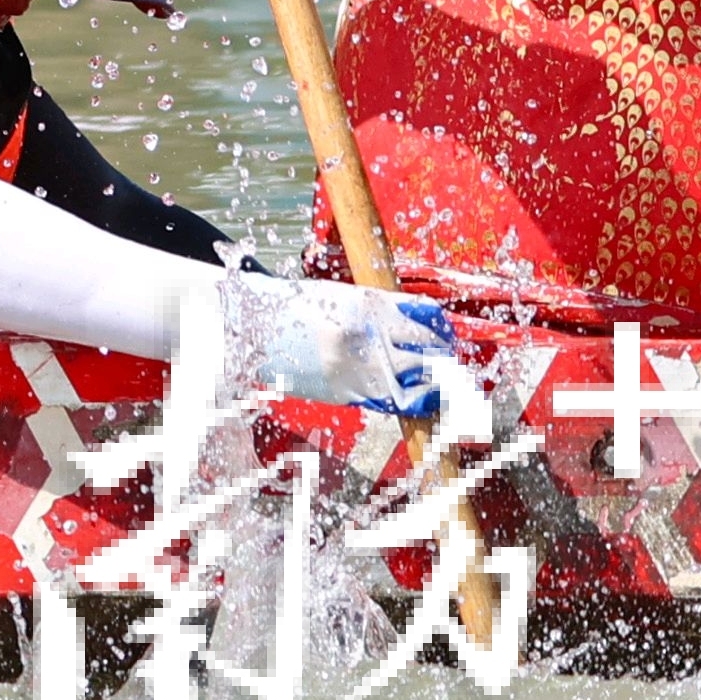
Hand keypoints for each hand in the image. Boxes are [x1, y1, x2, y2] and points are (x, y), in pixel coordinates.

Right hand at [243, 280, 464, 420]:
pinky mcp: (346, 393)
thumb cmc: (295, 306)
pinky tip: (422, 400)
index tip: (447, 340)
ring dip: (438, 386)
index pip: (427, 325)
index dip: (443, 335)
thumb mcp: (342, 296)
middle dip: (446, 364)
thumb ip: (383, 310)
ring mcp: (358, 369)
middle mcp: (368, 339)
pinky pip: (393, 402)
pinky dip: (413, 402)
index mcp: (369, 308)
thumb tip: (424, 326)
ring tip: (445, 387)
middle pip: (429, 356)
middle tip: (452, 367)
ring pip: (418, 384)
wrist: (248, 326)